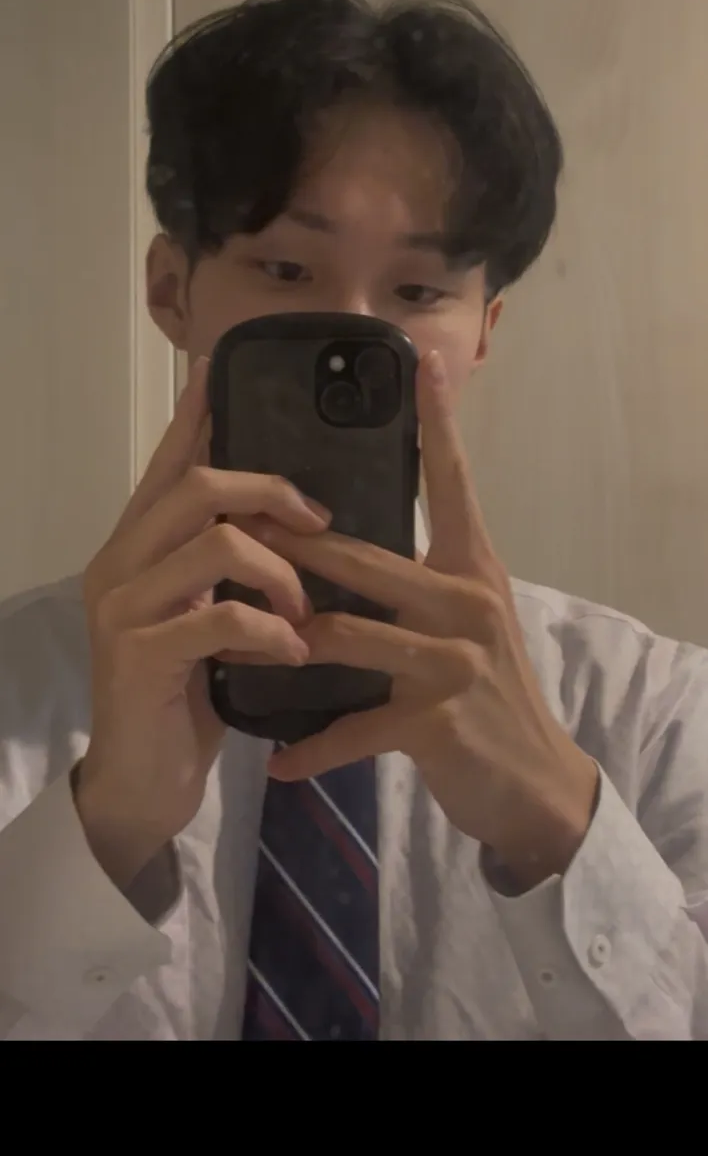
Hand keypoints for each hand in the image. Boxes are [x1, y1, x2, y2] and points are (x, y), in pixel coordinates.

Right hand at [76, 358, 327, 889]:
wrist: (143, 785)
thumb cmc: (183, 696)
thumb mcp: (206, 616)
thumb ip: (226, 567)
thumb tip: (288, 517)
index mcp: (137, 547)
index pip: (170, 466)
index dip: (196, 418)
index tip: (219, 370)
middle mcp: (120, 563)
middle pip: (199, 488)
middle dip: (271, 493)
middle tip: (319, 522)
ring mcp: (123, 608)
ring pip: (214, 543)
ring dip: (280, 571)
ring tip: (306, 610)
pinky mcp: (138, 655)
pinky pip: (220, 616)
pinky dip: (270, 630)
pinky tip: (289, 652)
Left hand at [258, 352, 597, 889]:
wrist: (535, 785)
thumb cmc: (492, 695)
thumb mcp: (470, 621)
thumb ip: (425, 580)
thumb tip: (356, 545)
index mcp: (473, 567)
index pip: (451, 484)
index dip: (436, 427)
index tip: (422, 367)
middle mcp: (466, 601)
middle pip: (364, 558)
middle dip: (294, 544)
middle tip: (235, 520)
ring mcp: (452, 661)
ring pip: (346, 635)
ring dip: (283, 641)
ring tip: (231, 641)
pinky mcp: (435, 721)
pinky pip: (355, 727)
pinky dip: (313, 748)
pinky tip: (278, 760)